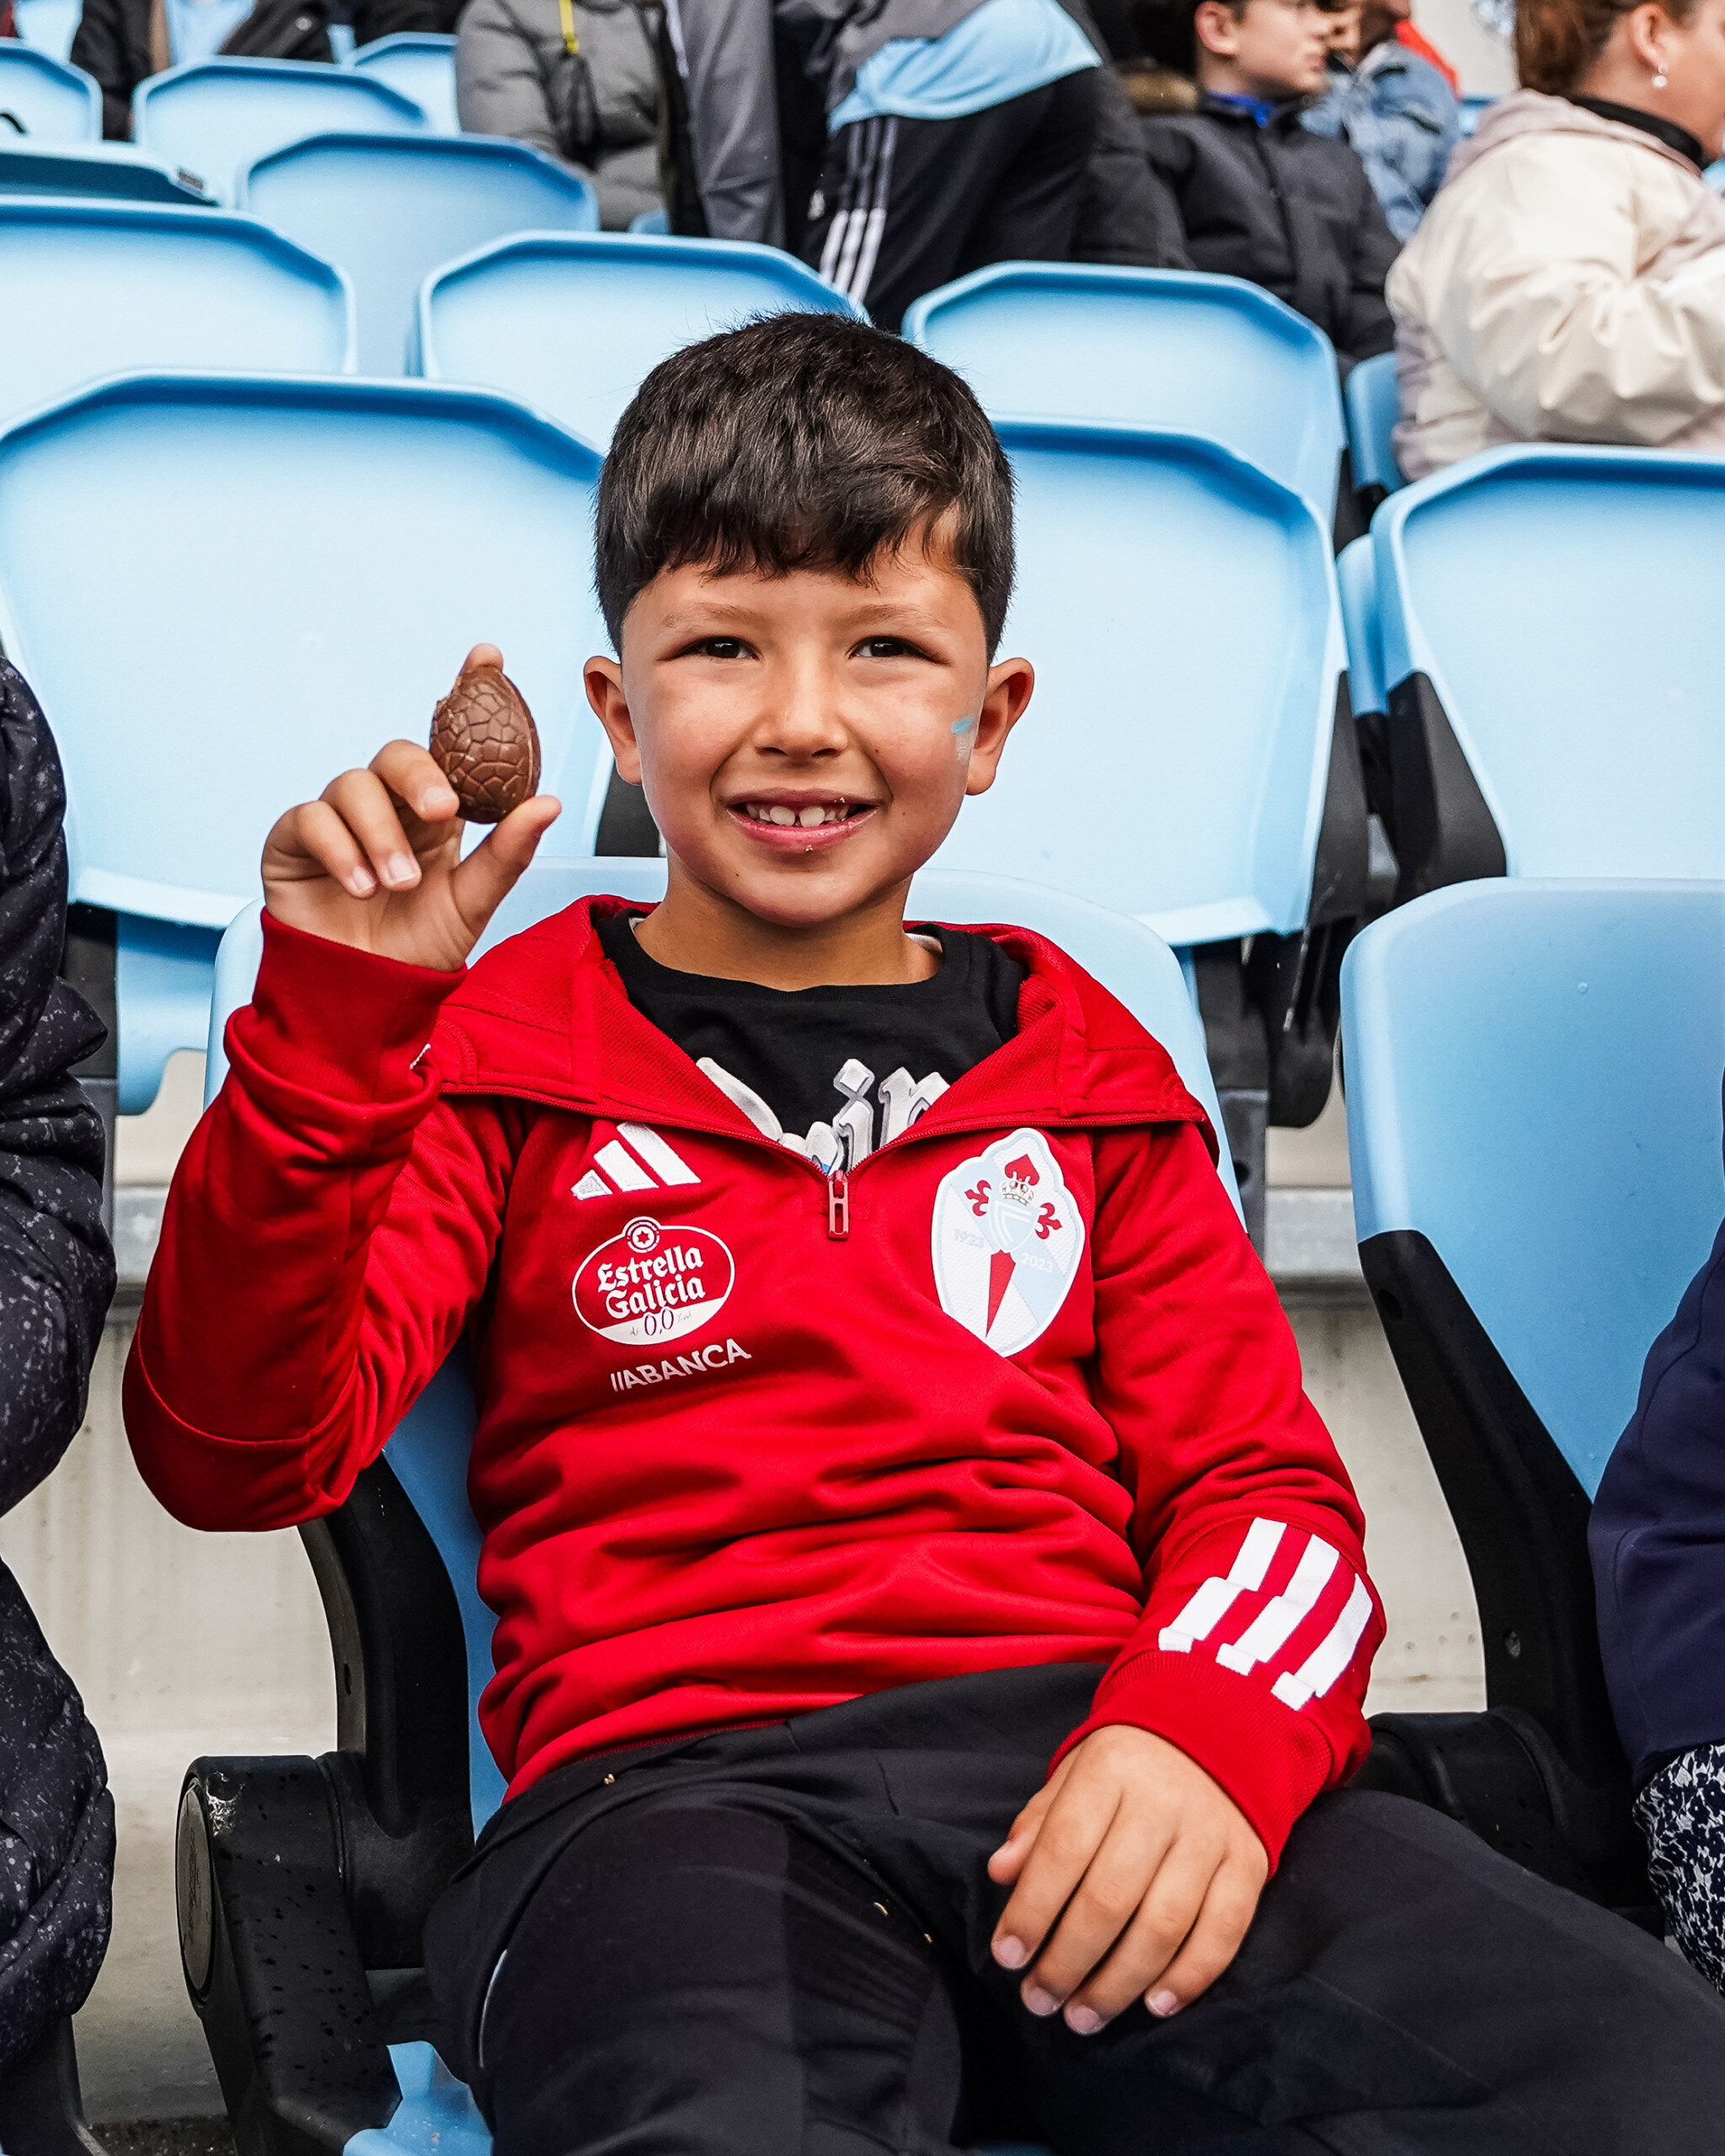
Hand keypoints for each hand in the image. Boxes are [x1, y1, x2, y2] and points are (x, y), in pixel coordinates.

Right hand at [261, 645, 560, 973]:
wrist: (368, 997)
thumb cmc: (416, 949)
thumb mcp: (474, 903)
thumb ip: (507, 853)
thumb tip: (548, 804)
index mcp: (435, 812)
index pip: (450, 743)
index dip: (466, 695)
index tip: (487, 659)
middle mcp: (387, 807)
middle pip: (397, 753)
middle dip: (420, 773)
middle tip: (442, 810)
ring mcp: (338, 821)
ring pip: (353, 784)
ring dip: (381, 834)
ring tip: (398, 884)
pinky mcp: (295, 843)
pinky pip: (310, 818)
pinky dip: (341, 849)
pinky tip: (362, 885)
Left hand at [988, 1724, 1266, 2032]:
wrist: (1221, 1732)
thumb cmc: (1129, 1767)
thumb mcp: (1076, 1773)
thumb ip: (1039, 1824)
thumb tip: (1002, 1874)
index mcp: (1111, 1770)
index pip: (1064, 1848)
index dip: (1032, 1909)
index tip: (1007, 1956)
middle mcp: (1164, 1802)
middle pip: (1111, 1898)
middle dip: (1068, 1961)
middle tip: (1039, 2001)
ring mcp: (1211, 1835)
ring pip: (1164, 1925)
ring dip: (1119, 1983)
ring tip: (1083, 2016)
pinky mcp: (1249, 1864)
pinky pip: (1223, 1933)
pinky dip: (1188, 1977)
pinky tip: (1153, 2005)